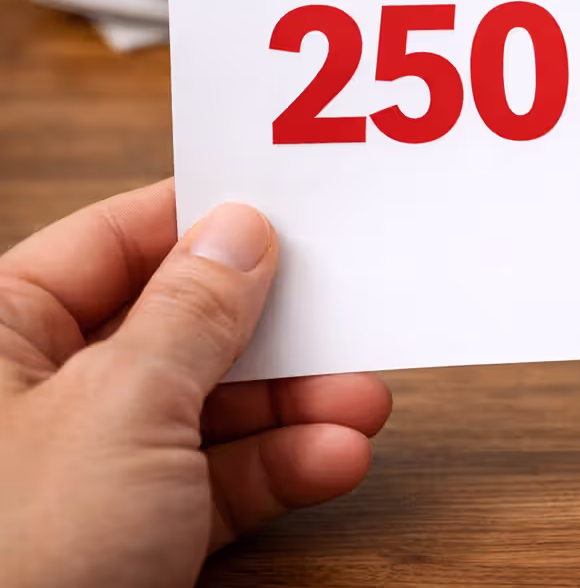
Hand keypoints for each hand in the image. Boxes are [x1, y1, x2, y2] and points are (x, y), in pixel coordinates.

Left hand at [0, 180, 391, 587]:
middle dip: (271, 332)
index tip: (288, 208)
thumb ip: (193, 312)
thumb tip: (240, 231)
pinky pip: (212, 485)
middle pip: (174, 328)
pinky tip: (334, 461)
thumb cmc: (10, 558)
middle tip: (346, 313)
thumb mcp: (122, 408)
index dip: (202, 223)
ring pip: (205, 411)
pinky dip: (278, 472)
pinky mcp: (123, 541)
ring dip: (293, 409)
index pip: (110, 243)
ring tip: (364, 401)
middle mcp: (33, 396)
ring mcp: (82, 473)